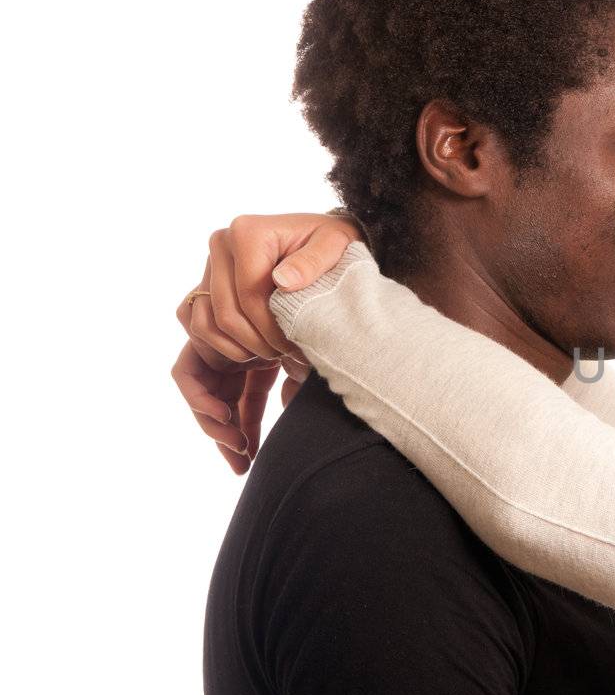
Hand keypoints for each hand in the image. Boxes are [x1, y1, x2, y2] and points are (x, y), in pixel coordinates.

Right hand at [173, 212, 364, 473]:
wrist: (341, 255)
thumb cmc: (339, 246)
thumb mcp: (336, 243)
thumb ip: (314, 259)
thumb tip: (280, 281)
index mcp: (241, 242)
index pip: (233, 303)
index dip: (259, 337)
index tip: (293, 359)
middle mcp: (218, 270)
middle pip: (208, 335)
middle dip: (239, 373)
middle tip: (270, 407)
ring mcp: (216, 307)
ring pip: (194, 364)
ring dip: (215, 410)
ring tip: (240, 452)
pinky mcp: (226, 335)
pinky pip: (209, 379)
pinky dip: (222, 413)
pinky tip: (241, 450)